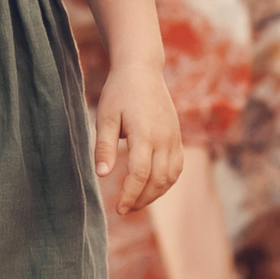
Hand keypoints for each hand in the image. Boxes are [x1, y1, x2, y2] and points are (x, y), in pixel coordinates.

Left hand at [95, 58, 182, 215]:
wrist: (142, 69)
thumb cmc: (119, 92)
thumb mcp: (105, 116)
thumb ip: (104, 146)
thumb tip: (102, 175)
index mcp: (145, 133)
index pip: (140, 174)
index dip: (130, 195)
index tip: (118, 209)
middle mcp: (164, 137)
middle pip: (158, 180)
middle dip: (142, 199)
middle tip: (124, 209)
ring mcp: (174, 137)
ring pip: (170, 176)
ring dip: (155, 194)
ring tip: (136, 201)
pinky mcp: (177, 136)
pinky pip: (177, 167)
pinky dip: (166, 182)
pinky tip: (151, 187)